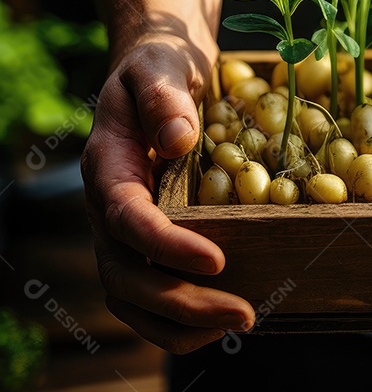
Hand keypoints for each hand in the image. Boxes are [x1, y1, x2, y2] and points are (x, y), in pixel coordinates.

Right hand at [82, 30, 254, 352]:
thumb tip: (179, 139)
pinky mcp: (146, 242)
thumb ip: (164, 98)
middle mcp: (108, 209)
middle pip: (127, 275)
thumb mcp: (159, 68)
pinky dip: (182, 318)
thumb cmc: (158, 67)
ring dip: (182, 322)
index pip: (126, 219)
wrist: (154, 73)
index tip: (218, 260)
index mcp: (108, 168)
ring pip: (133, 298)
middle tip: (243, 313)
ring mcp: (123, 233)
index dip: (166, 246)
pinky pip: (150, 294)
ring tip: (240, 324)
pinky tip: (225, 319)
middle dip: (182, 301)